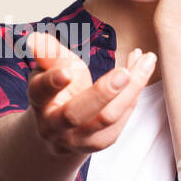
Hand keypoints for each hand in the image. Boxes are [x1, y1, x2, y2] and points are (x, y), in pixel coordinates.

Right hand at [23, 30, 157, 157]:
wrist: (58, 133)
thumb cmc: (56, 93)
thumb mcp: (48, 70)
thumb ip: (47, 53)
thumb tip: (34, 38)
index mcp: (39, 102)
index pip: (41, 93)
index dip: (52, 82)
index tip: (67, 72)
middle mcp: (54, 126)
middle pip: (75, 114)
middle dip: (101, 94)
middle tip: (124, 74)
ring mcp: (78, 139)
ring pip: (107, 118)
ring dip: (131, 89)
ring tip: (146, 59)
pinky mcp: (100, 142)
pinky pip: (122, 119)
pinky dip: (135, 93)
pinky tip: (142, 69)